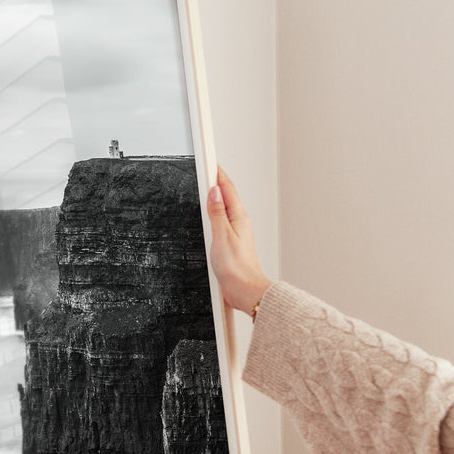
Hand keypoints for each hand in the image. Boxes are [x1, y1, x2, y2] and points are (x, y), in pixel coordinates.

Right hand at [207, 167, 272, 313]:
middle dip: (216, 182)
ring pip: (224, 209)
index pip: (227, 189)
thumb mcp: (222, 236)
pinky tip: (210, 217)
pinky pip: (222, 223)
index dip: (218, 174)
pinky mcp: (231, 244)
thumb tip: (214, 192)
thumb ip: (217, 213)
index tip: (210, 161)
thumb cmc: (237, 268)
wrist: (245, 291)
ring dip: (216, 198)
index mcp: (238, 218)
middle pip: (226, 197)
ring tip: (208, 187)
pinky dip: (215, 215)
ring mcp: (236, 234)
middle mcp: (239, 223)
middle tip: (207, 168)